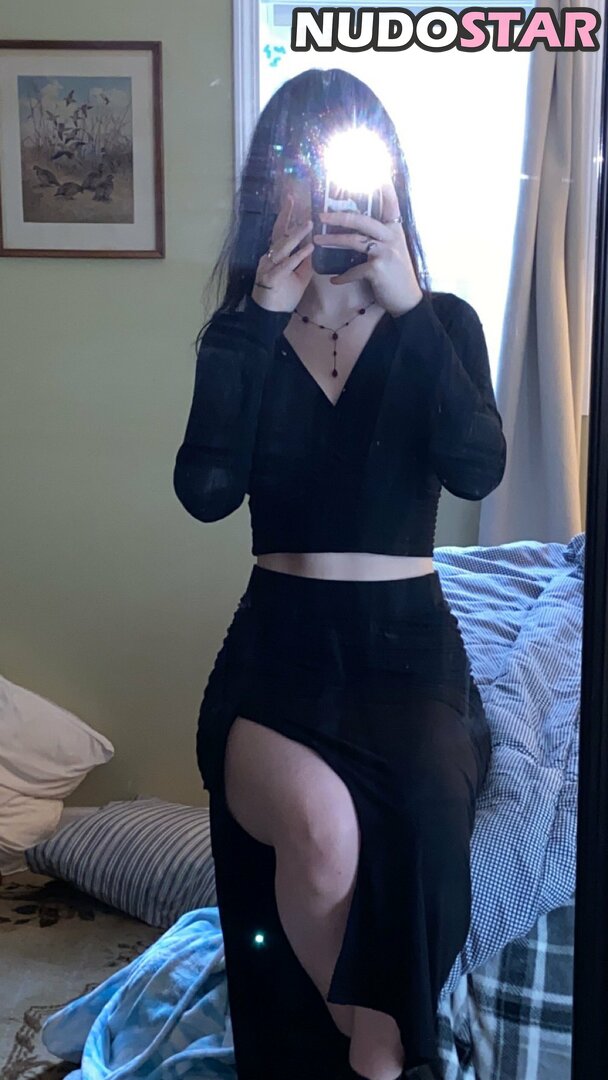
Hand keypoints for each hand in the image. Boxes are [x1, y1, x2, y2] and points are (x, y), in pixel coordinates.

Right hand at [251, 194, 313, 312]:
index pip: (281, 232)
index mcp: (275, 255)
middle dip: (286, 215)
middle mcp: (270, 257)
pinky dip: (297, 257)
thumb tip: (314, 246)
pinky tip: (309, 249)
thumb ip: (305, 262)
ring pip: (283, 247)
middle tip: (293, 198)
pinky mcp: (272, 279)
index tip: (293, 200)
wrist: (270, 316)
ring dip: (296, 235)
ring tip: (309, 223)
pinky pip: (286, 265)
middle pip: (278, 233)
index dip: (286, 216)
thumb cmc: (283, 296)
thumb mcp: (300, 276)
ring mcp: (269, 267)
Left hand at [312, 179, 422, 316]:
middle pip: (362, 219)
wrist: (407, 299)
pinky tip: (334, 280)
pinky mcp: (377, 269)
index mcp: (394, 228)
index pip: (390, 201)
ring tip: (317, 241)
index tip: (374, 168)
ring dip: (332, 240)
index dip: (382, 184)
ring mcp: (385, 252)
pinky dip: (342, 277)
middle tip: (321, 215)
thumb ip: (380, 235)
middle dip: (339, 216)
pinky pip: (353, 270)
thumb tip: (359, 225)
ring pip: (354, 241)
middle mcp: (391, 236)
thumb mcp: (393, 249)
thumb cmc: (396, 274)